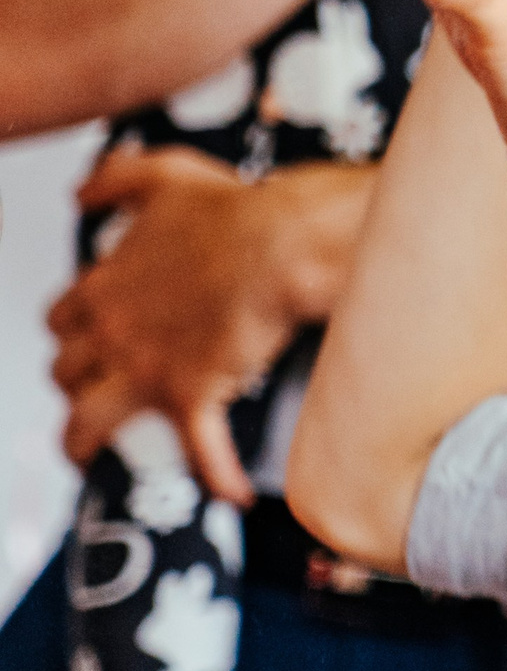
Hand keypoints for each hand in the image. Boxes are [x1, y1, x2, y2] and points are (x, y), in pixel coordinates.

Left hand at [46, 153, 370, 501]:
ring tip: (98, 461)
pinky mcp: (193, 395)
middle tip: (96, 394)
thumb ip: (117, 179)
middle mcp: (114, 332)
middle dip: (75, 386)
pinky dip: (218, 475)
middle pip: (67, 373)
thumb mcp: (165, 177)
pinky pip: (198, 450)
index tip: (87, 340)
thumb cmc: (233, 213)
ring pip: (90, 423)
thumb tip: (83, 192)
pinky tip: (234, 493)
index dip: (71, 335)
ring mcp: (148, 369)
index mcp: (106, 285)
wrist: (281, 245)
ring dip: (88, 446)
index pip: (62, 319)